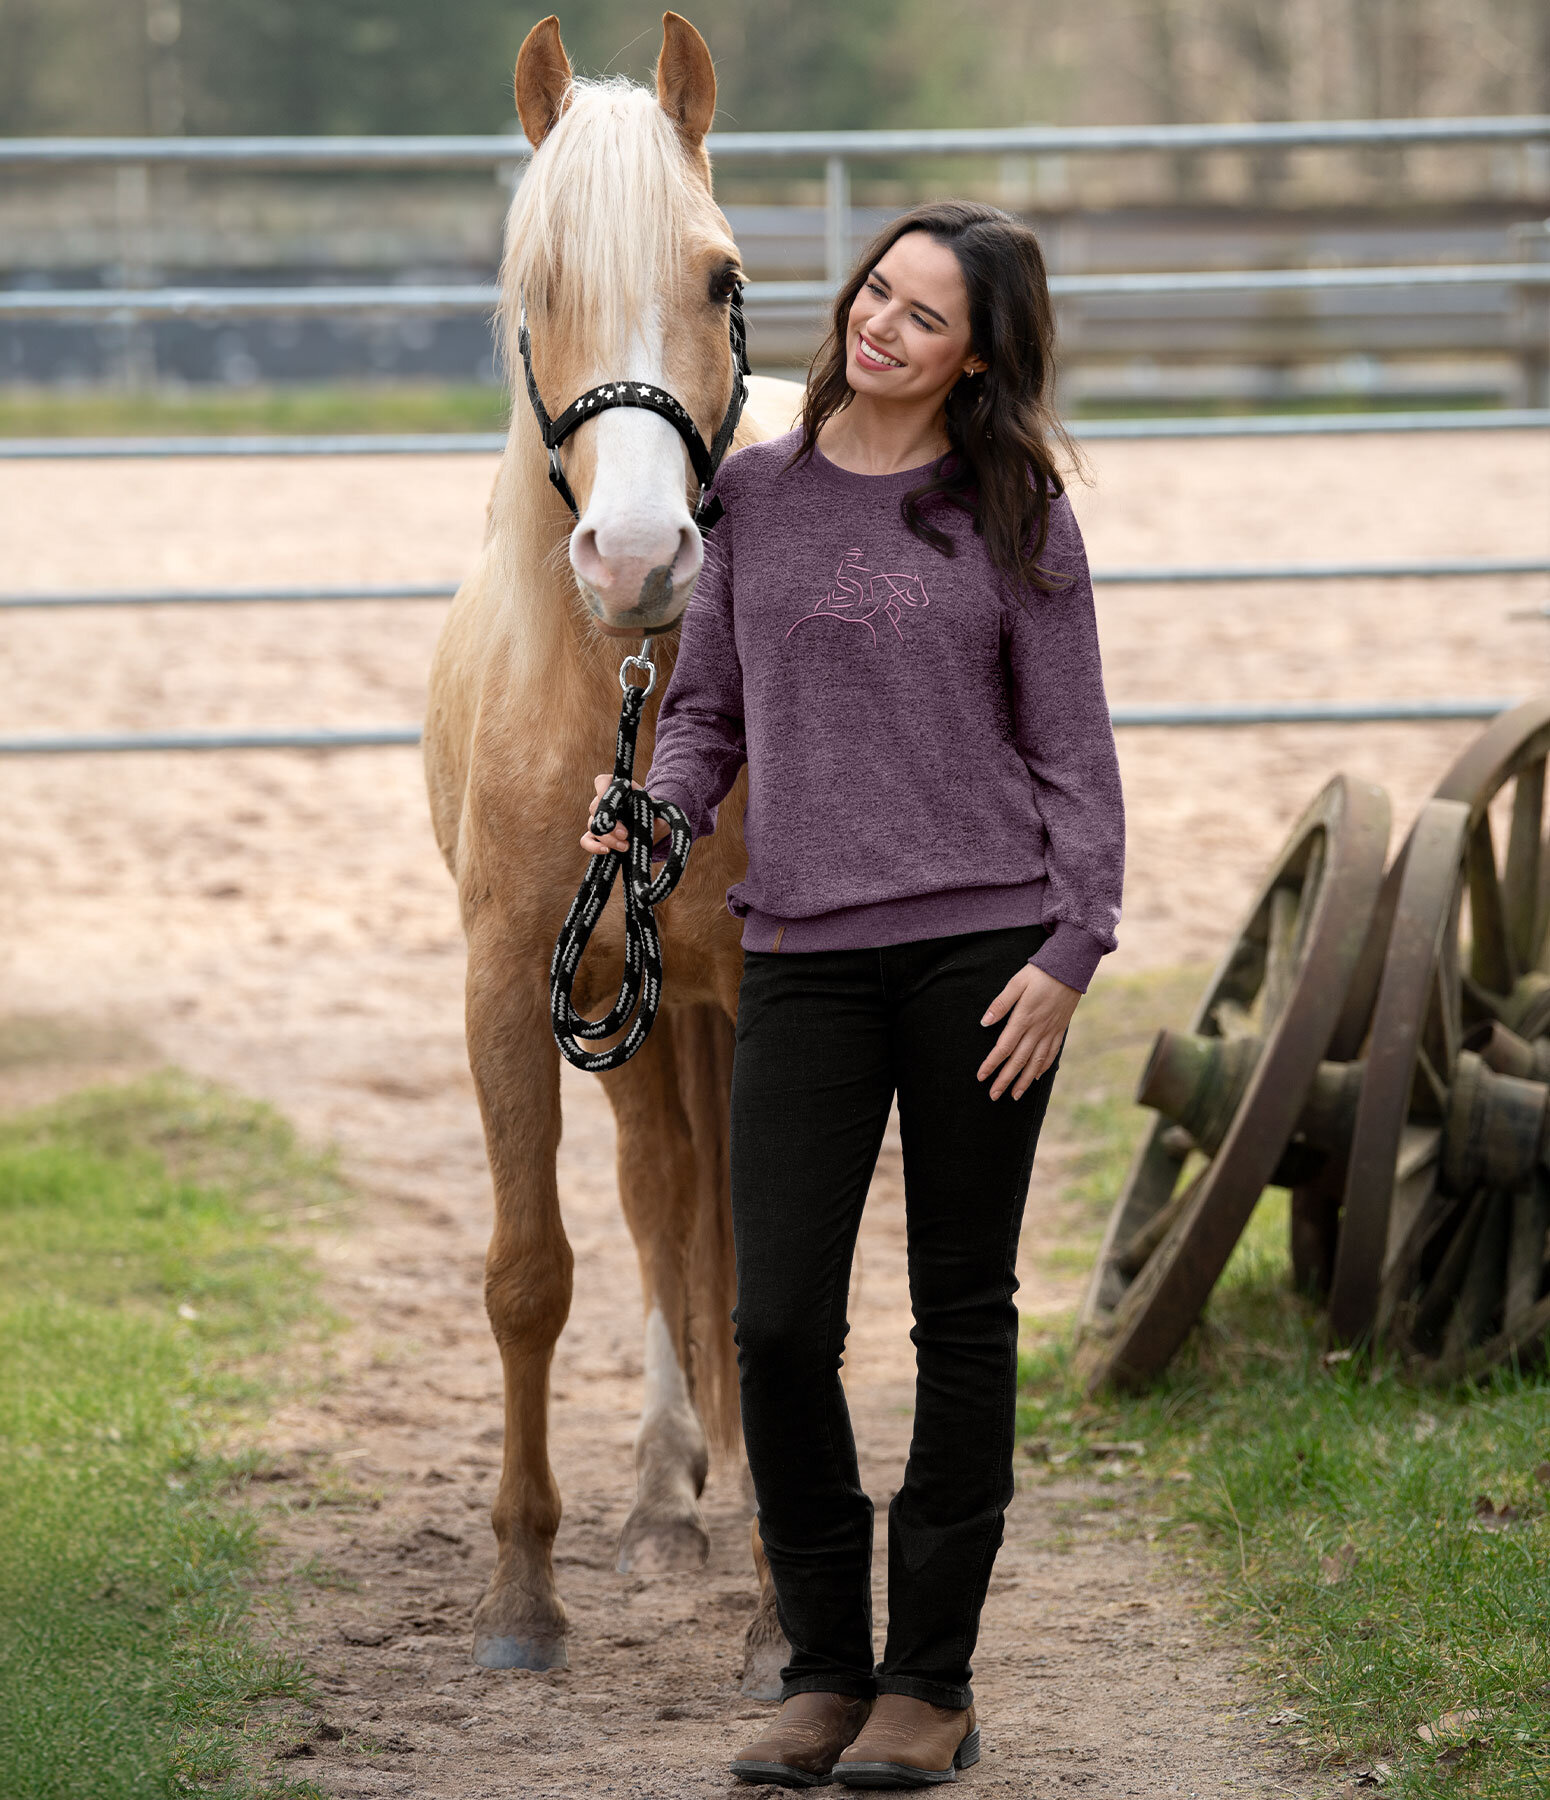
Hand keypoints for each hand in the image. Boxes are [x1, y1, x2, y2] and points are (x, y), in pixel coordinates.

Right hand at [579, 772, 667, 856]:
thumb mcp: (659, 810)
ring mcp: (598, 818)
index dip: (603, 790)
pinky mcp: (596, 835)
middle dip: (610, 824)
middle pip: (595, 808)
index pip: (602, 782)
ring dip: (608, 838)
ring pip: (593, 826)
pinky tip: (607, 851)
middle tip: (625, 835)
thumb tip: (651, 821)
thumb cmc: (653, 813)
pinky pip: (586, 840)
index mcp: (617, 787)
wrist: (652, 826)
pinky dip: (593, 846)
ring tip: (626, 846)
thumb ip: (654, 812)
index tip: (616, 801)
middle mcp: (604, 801)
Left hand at [976, 963, 1080, 1100]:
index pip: (1004, 1047)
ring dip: (1024, 1080)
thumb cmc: (1040, 973)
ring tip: (1014, 1096)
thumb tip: (985, 1022)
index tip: (981, 1077)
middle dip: (1005, 1080)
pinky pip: (1051, 1053)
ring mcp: (1051, 1031)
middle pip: (1018, 1060)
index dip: (992, 1064)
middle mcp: (1037, 1029)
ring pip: (1036, 1062)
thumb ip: (1001, 1004)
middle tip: (994, 1096)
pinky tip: (1036, 1077)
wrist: (1071, 967)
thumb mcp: (1016, 983)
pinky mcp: (1060, 1029)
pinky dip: (1043, 1068)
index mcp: (1024, 1018)